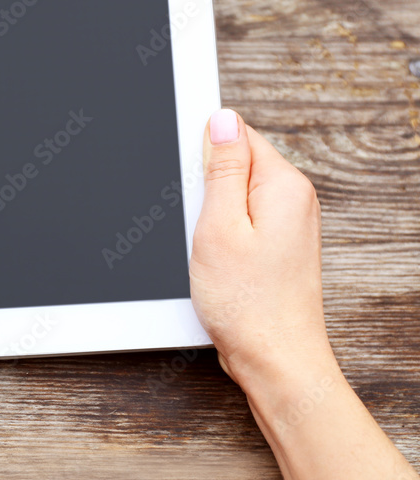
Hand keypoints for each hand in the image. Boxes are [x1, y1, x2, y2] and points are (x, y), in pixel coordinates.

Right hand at [190, 111, 419, 479]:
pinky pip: (240, 221)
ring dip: (210, 215)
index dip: (200, 152)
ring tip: (206, 251)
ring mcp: (288, 224)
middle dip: (204, 188)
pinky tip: (213, 261)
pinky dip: (220, 235)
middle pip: (235, 165)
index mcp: (283, 185)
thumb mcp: (219, 226)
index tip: (184, 179)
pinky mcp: (278, 247)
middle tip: (196, 226)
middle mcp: (294, 200)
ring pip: (234, 196)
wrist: (274, 358)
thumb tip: (221, 120)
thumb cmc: (247, 304)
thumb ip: (222, 168)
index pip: (238, 135)